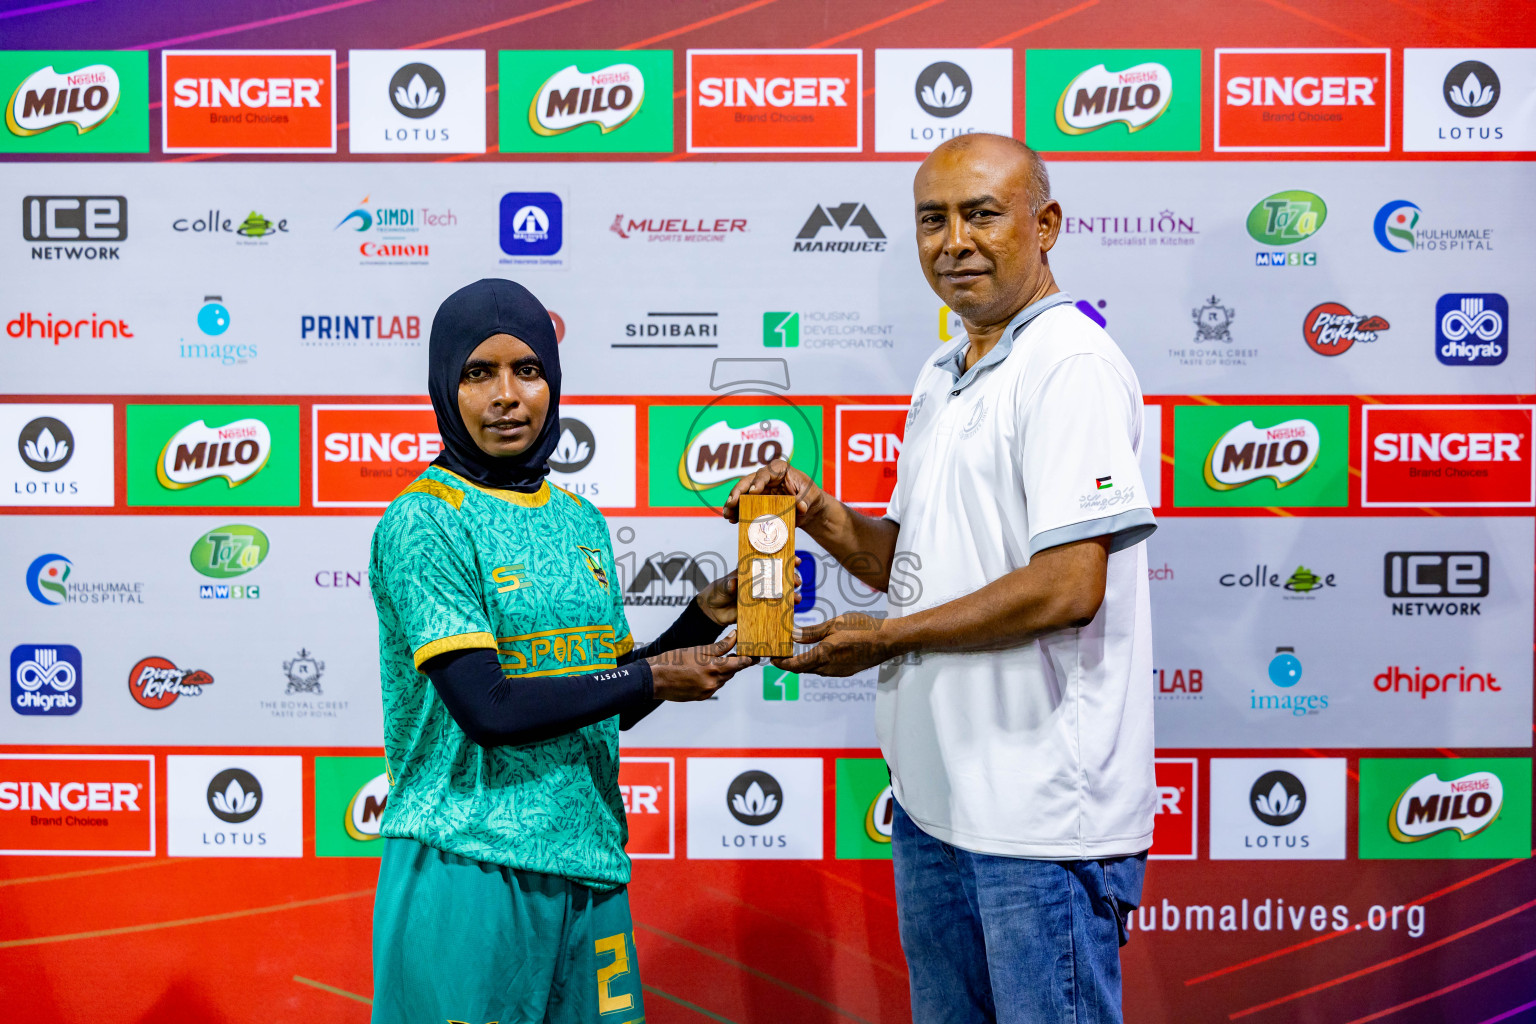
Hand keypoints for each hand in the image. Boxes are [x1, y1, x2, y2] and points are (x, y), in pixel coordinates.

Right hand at [648, 633, 756, 700]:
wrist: (655, 679)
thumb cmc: (674, 660)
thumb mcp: (698, 649)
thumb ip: (719, 645)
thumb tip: (735, 636)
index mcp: (714, 668)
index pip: (739, 664)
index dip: (749, 659)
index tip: (755, 656)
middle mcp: (713, 682)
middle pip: (732, 672)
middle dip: (732, 663)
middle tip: (731, 654)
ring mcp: (708, 691)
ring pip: (723, 680)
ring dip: (721, 671)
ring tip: (709, 662)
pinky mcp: (701, 697)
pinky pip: (713, 687)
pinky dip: (712, 679)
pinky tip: (701, 672)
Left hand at [695, 558, 803, 627]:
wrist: (712, 611)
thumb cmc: (717, 592)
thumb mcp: (721, 586)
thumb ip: (727, 584)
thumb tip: (733, 584)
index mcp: (752, 570)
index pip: (771, 562)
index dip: (785, 559)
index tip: (795, 560)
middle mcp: (760, 581)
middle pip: (780, 577)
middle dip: (792, 578)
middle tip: (796, 581)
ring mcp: (762, 595)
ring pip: (781, 593)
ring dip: (791, 595)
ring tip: (796, 598)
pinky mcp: (760, 609)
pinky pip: (774, 609)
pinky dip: (784, 609)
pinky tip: (791, 610)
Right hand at [722, 459, 830, 529]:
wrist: (808, 508)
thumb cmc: (810, 496)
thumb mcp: (811, 497)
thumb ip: (805, 500)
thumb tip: (800, 507)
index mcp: (779, 469)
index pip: (766, 473)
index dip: (758, 481)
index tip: (753, 491)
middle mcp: (766, 477)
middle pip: (748, 481)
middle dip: (738, 492)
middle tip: (732, 503)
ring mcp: (759, 489)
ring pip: (742, 493)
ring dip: (733, 504)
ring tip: (728, 515)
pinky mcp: (756, 501)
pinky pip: (744, 505)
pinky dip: (738, 511)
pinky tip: (732, 520)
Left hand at [770, 613, 907, 677]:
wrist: (887, 641)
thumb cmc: (862, 628)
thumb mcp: (834, 624)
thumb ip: (811, 632)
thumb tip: (792, 635)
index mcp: (823, 655)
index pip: (794, 665)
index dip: (781, 663)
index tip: (772, 658)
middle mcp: (828, 668)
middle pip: (801, 669)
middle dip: (789, 663)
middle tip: (780, 652)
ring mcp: (837, 672)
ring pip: (813, 670)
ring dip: (803, 663)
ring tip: (796, 651)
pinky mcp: (845, 672)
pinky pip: (825, 670)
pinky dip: (816, 663)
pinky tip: (817, 652)